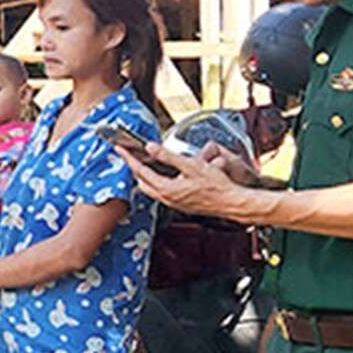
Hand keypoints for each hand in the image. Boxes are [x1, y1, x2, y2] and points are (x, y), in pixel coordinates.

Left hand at [122, 142, 272, 219]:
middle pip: (142, 183)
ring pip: (151, 189)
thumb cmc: (216, 186)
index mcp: (167, 189)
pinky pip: (162, 193)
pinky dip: (156, 183)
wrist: (231, 202)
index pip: (140, 172)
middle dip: (134, 169)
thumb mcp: (191, 166)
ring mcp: (174, 203)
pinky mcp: (181, 205)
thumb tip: (151, 148)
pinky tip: (163, 176)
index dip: (129, 159)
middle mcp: (167, 199)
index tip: (121, 150)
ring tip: (143, 164)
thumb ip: (168, 157)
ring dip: (145, 177)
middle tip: (130, 156)